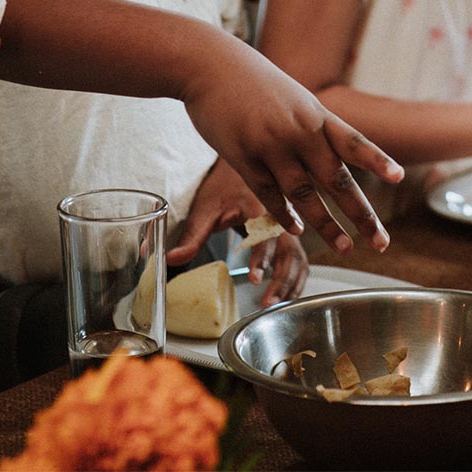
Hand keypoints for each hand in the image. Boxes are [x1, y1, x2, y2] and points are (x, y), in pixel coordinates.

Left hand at [166, 157, 308, 306]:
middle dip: (280, 279)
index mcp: (259, 207)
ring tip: (273, 303)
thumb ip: (191, 238)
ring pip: (297, 258)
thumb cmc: (223, 186)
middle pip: (288, 251)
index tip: (255, 278)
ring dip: (289, 283)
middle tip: (266, 301)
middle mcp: (279, 217)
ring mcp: (288, 227)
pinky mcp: (290, 236)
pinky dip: (296, 280)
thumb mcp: (205, 210)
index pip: (265, 235)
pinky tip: (286, 296)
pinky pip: (300, 260)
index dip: (262, 258)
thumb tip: (171, 260)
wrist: (240, 168)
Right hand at [182, 40, 401, 252]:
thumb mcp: (293, 95)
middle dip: (361, 215)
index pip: (352, 141)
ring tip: (344, 246)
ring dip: (325, 226)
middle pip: (336, 179)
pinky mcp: (243, 157)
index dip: (376, 160)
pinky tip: (294, 229)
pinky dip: (283, 216)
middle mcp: (298, 131)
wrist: (209, 65)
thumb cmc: (251, 80)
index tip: (398, 178)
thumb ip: (311, 126)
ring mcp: (270, 145)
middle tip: (380, 242)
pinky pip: (268, 195)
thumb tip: (331, 160)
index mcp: (315, 114)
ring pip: (304, 196)